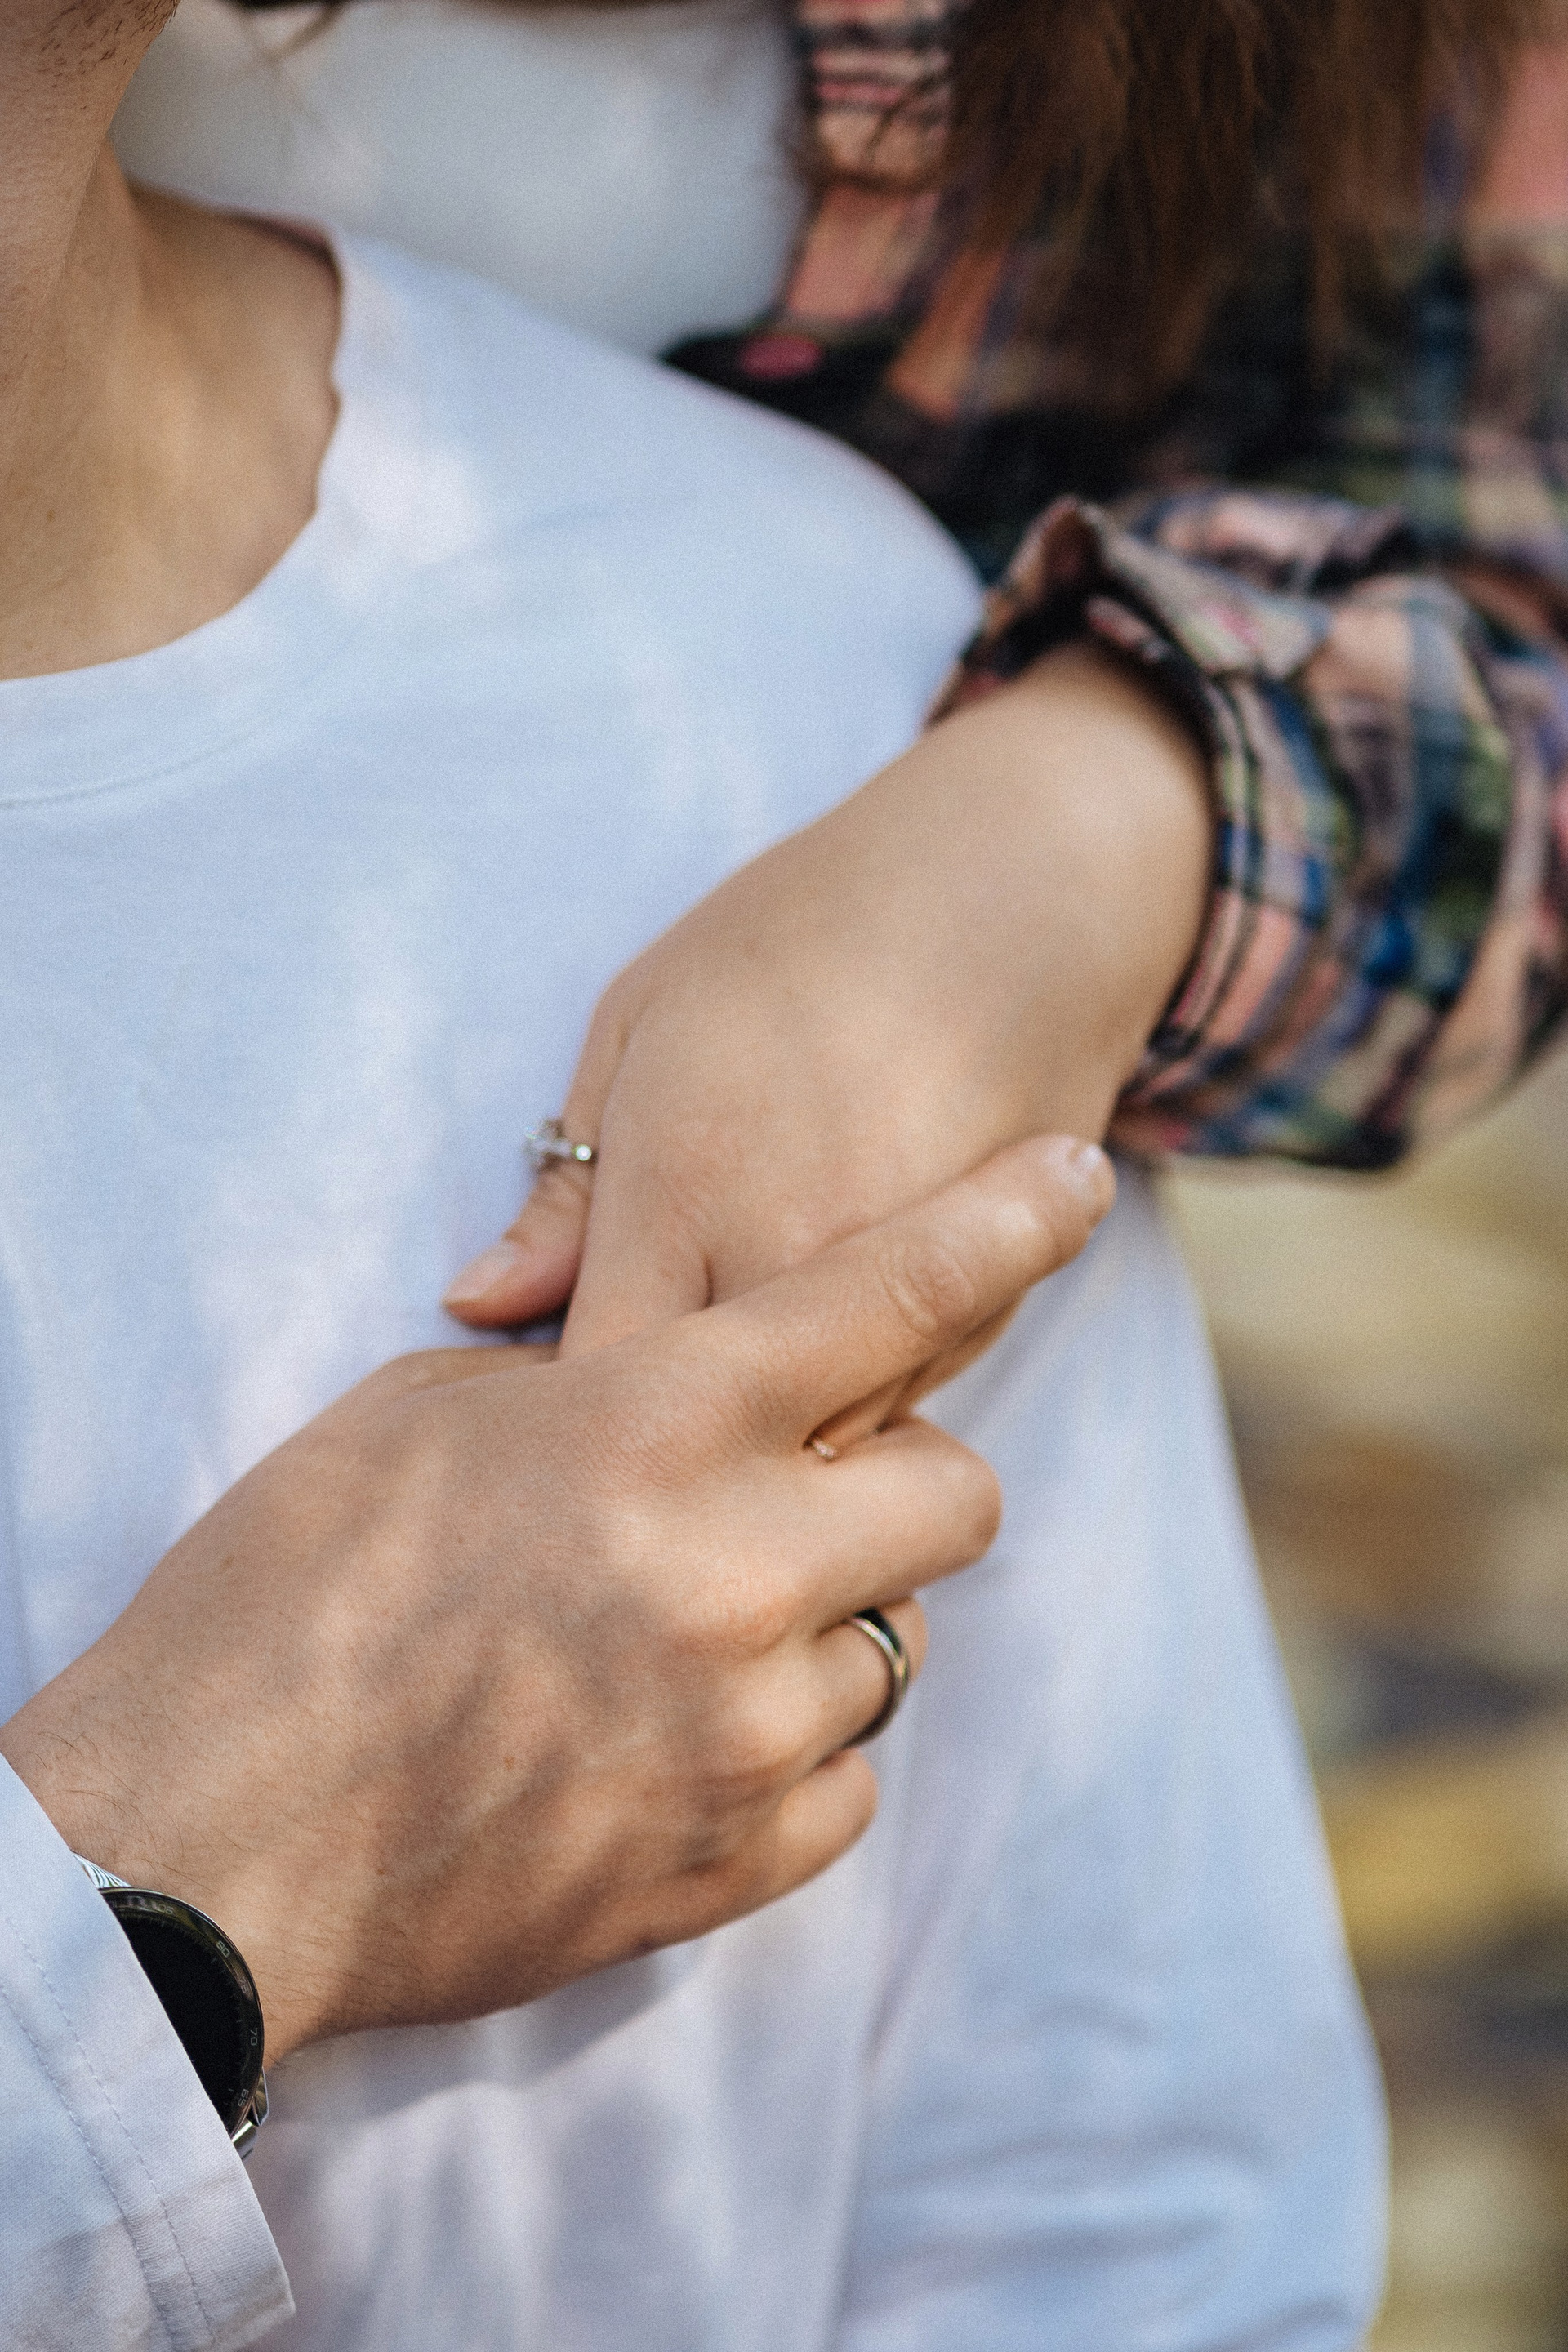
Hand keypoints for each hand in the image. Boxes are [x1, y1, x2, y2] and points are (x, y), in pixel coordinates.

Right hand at [0, 1138, 1110, 2062]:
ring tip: (678, 1639)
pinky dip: (789, 1752)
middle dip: (899, 1483)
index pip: (885, 1298)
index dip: (1000, 1225)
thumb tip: (677, 1367)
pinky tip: (673, 1739)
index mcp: (650, 1424)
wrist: (206, 1845)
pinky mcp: (732, 1863)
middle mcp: (732, 1570)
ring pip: (899, 1646)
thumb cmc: (281, 1598)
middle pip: (958, 1495)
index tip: (1075, 1176)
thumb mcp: (419, 1421)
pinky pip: (849, 1782)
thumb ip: (586, 1380)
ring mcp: (746, 1730)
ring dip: (820, 1625)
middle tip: (800, 1494)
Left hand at [444, 644, 1208, 1431]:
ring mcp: (896, 1299)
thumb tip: (472, 1305)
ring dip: (758, 1436)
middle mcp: (790, 1262)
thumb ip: (565, 1193)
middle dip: (653, 1448)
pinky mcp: (985, 1312)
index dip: (553, 1413)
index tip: (534, 1398)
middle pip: (699, 1443)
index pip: (591, 1383)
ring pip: (806, 1446)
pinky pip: (891, 1411)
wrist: (1023, 891)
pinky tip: (819, 1334)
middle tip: (620, 1416)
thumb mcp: (642, 1023)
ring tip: (725, 1371)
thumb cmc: (804, 937)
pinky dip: (845, 1399)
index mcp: (684, 1189)